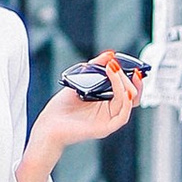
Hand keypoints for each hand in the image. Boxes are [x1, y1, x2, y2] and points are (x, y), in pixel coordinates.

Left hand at [19, 59, 142, 181]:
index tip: (132, 66)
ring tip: (114, 70)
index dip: (133, 78)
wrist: (48, 125)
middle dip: (129, 78)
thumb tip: (109, 54)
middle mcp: (110, 111)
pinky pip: (122, 116)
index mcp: (107, 102)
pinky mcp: (105, 128)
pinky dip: (126, 102)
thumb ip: (95, 66)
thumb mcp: (81, 80)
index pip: (129, 90)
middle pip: (132, 96)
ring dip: (124, 84)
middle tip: (117, 65)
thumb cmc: (61, 108)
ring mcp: (109, 120)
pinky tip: (122, 89)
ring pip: (128, 102)